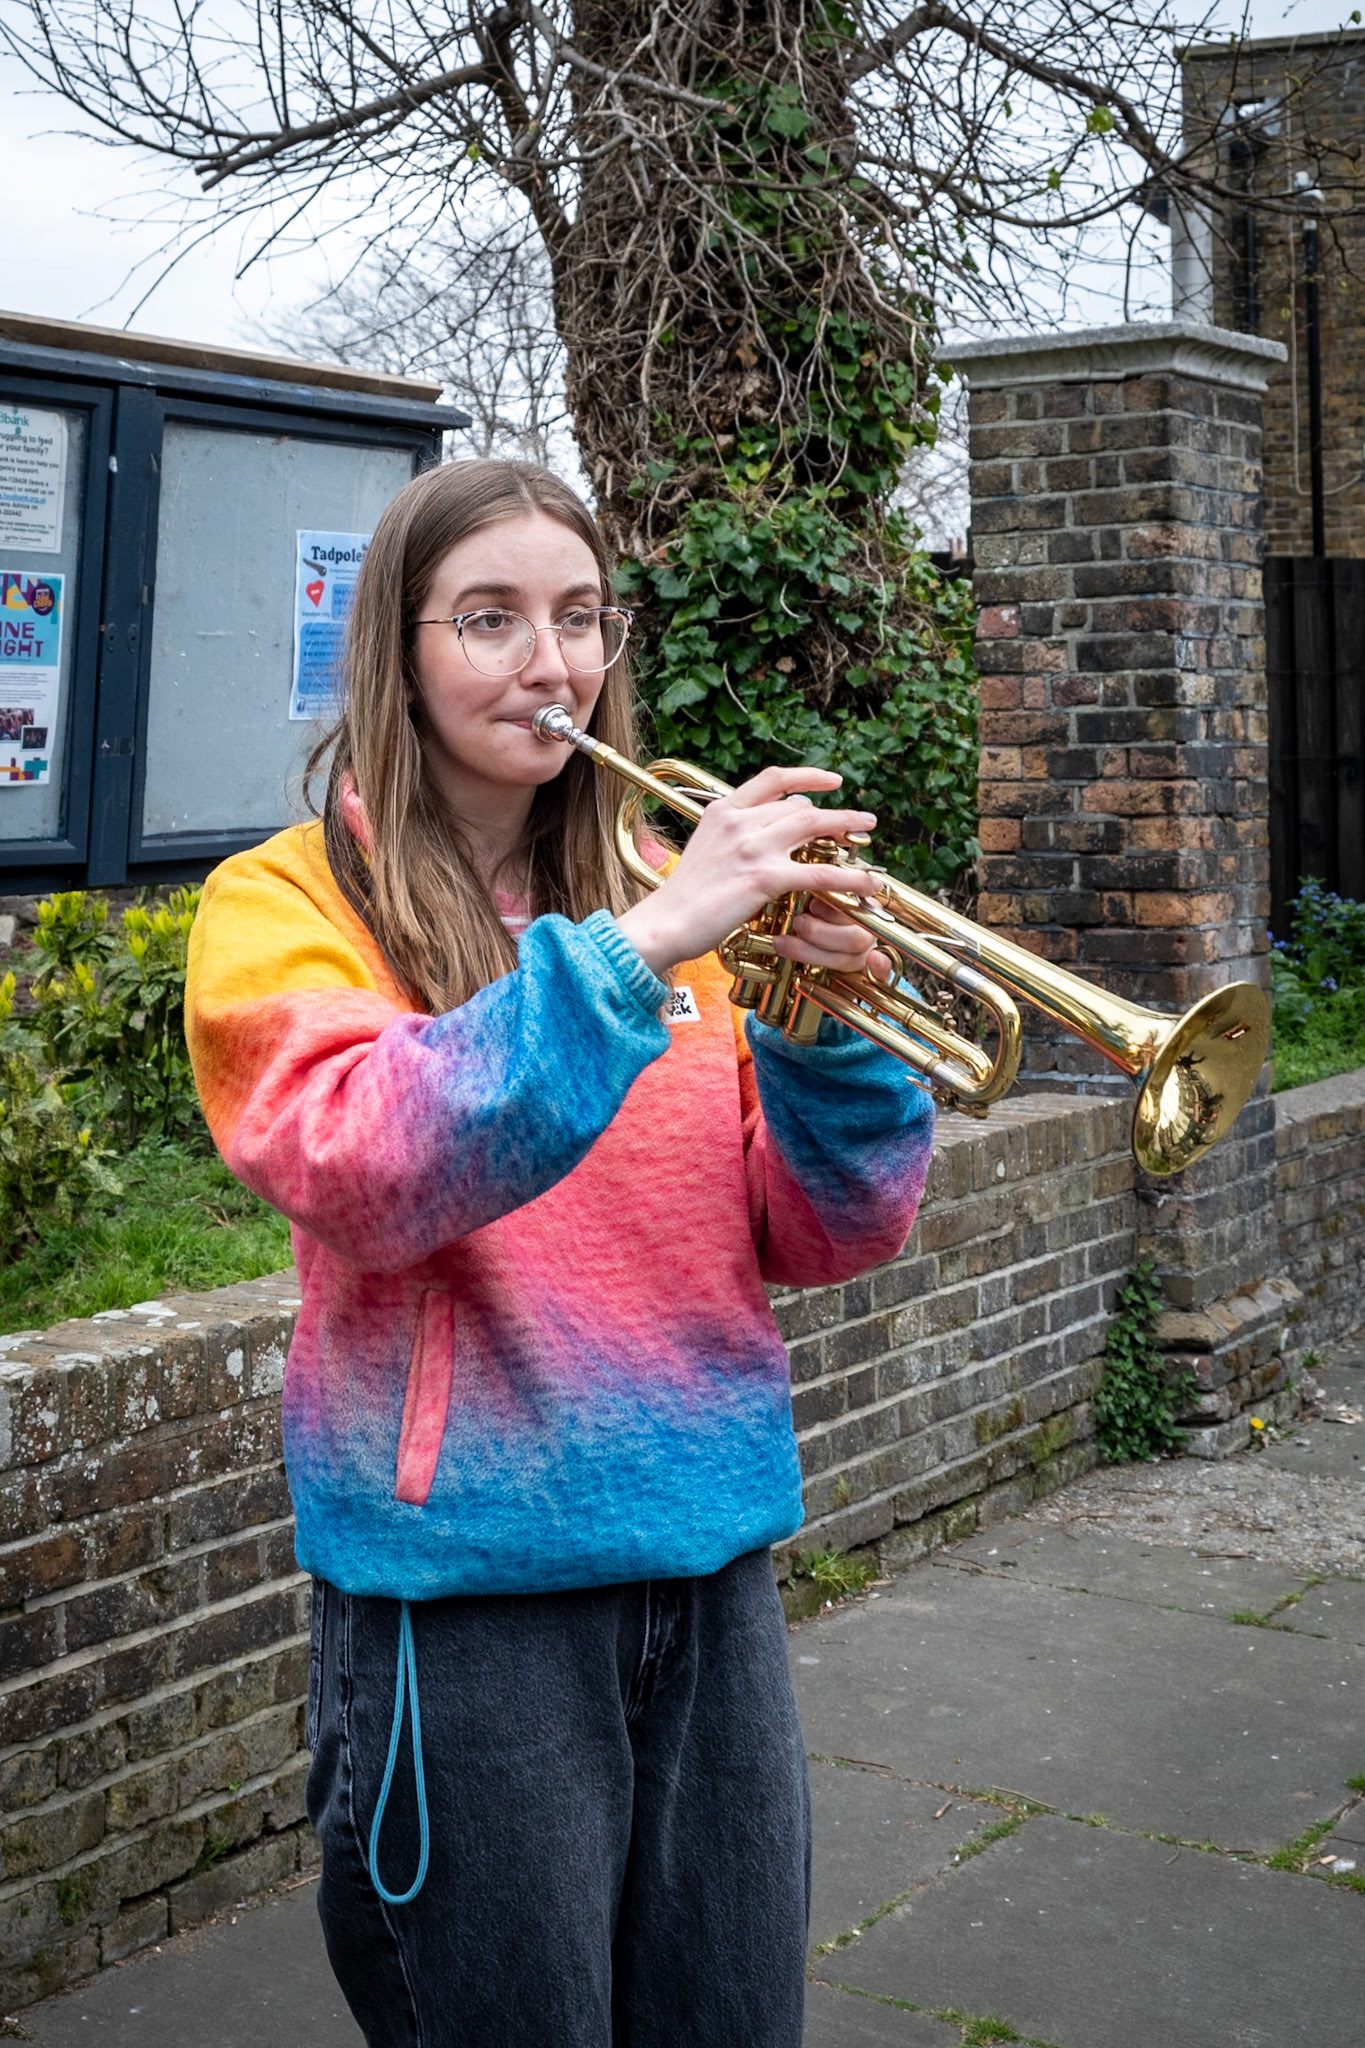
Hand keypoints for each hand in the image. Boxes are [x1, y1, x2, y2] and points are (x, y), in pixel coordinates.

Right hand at [615, 766, 886, 976]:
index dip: (808, 776)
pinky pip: (820, 873)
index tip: (831, 780)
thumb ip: (734, 835)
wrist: (666, 922)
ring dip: (847, 827)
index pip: (773, 779)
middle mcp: (739, 821)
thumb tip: (767, 833)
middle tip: (860, 819)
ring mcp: (753, 847)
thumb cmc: (685, 897)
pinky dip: (849, 876)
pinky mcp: (765, 877)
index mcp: (723, 810)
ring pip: (814, 827)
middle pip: (799, 805)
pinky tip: (867, 882)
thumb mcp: (706, 850)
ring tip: (869, 831)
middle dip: (834, 812)